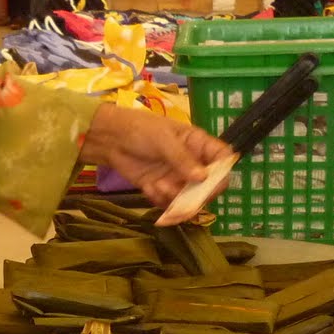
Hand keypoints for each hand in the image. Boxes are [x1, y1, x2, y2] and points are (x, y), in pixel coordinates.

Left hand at [79, 103, 234, 208]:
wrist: (111, 139)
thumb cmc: (141, 129)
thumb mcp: (163, 139)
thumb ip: (182, 159)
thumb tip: (203, 178)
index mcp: (199, 145)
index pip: (222, 162)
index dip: (221, 175)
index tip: (209, 184)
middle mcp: (193, 164)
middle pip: (208, 188)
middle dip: (194, 196)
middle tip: (180, 198)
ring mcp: (178, 179)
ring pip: (189, 200)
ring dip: (174, 199)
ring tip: (157, 186)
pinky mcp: (163, 190)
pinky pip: (169, 205)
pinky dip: (160, 201)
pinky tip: (148, 188)